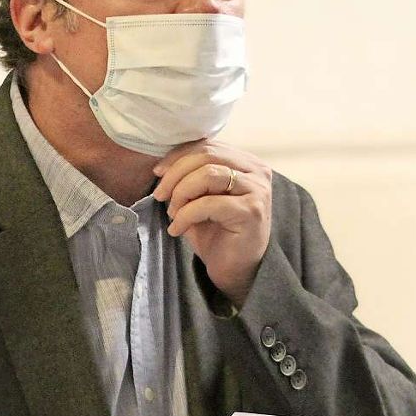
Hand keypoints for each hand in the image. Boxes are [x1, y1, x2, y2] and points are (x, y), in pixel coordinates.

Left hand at [153, 142, 271, 307]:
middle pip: (207, 155)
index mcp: (246, 162)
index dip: (178, 156)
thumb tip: (163, 163)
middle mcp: (257, 170)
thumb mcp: (201, 197)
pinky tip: (177, 229)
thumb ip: (191, 175)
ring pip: (207, 174)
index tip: (158, 172)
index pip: (208, 146)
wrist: (235, 270)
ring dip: (181, 193)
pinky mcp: (252, 211)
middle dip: (175, 174)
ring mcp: (257, 190)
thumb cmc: (217, 233)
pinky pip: (209, 203)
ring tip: (172, 213)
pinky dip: (186, 215)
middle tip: (159, 195)